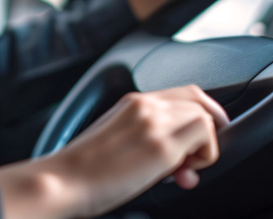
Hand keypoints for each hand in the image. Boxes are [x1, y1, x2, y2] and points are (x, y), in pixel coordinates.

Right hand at [0, 85, 228, 218]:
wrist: (64, 180)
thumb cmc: (83, 170)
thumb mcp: (117, 139)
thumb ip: (147, 137)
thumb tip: (179, 159)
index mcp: (132, 102)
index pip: (183, 92)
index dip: (201, 111)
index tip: (202, 137)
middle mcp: (145, 104)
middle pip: (199, 99)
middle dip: (209, 128)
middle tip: (199, 156)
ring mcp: (154, 122)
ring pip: (205, 116)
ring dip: (205, 145)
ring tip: (184, 170)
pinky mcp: (162, 146)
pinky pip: (206, 135)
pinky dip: (206, 155)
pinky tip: (184, 173)